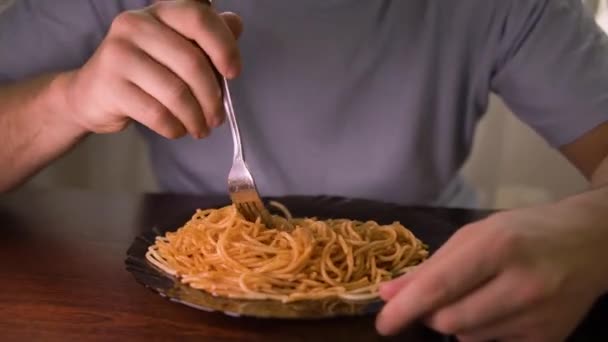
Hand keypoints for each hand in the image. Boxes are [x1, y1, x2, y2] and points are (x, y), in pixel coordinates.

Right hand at [61, 0, 241, 138]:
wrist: (91, 93)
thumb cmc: (145, 71)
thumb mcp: (177, 48)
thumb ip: (207, 38)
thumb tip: (235, 25)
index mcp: (160, 12)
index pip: (198, 18)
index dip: (224, 46)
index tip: (233, 73)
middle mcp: (136, 25)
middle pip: (192, 62)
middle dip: (212, 97)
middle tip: (217, 117)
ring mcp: (119, 53)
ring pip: (176, 92)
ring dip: (196, 118)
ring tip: (200, 128)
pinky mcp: (110, 86)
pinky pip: (157, 113)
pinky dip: (175, 127)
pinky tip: (178, 130)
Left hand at [376, 200, 607, 340]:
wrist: (590, 243)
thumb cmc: (524, 231)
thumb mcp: (476, 234)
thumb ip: (431, 266)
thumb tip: (389, 294)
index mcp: (498, 247)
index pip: (440, 287)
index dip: (406, 308)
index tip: (383, 323)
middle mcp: (522, 285)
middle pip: (450, 321)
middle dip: (431, 313)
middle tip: (438, 297)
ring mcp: (539, 317)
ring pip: (469, 337)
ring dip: (457, 321)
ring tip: (477, 295)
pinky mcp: (549, 339)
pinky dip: (483, 330)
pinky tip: (499, 308)